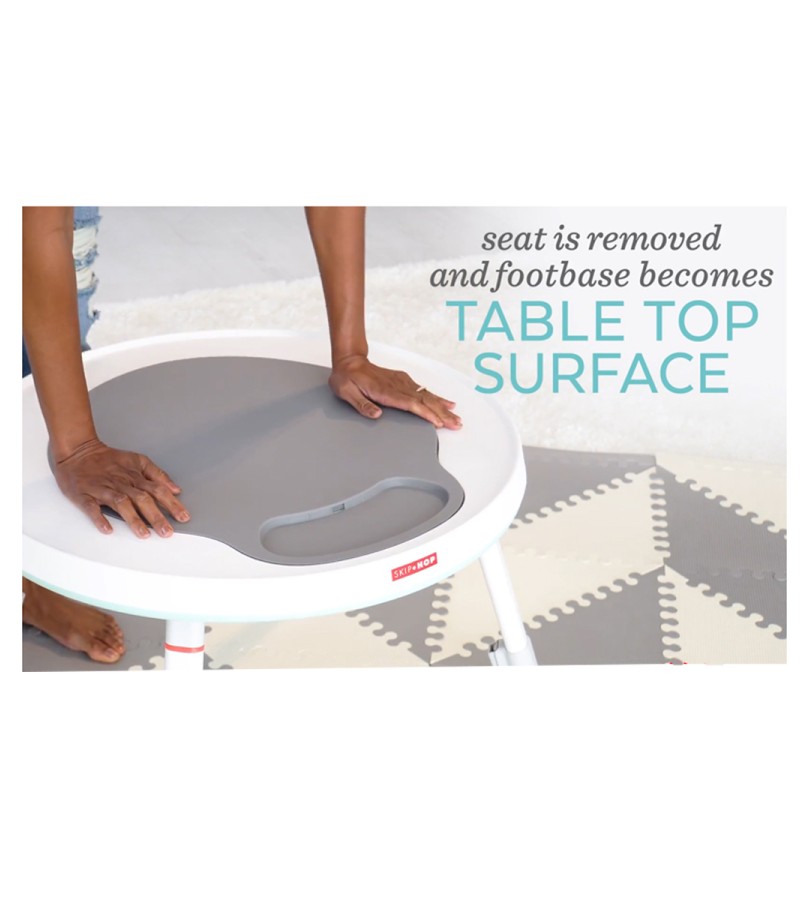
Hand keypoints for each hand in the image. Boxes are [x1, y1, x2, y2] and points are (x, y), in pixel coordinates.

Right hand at [52, 438, 189, 537]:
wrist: (78, 451)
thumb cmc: (108, 459)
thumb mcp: (136, 460)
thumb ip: (157, 474)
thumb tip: (175, 489)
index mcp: (135, 476)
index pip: (158, 490)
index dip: (172, 504)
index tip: (183, 517)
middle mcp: (122, 483)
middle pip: (143, 499)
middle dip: (156, 516)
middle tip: (167, 532)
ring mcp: (103, 489)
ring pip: (121, 504)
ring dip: (133, 519)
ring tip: (144, 534)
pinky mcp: (85, 495)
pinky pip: (92, 508)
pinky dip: (99, 518)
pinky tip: (108, 529)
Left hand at [329, 355, 461, 428]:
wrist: (349, 361)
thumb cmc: (347, 378)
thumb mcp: (346, 392)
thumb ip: (361, 405)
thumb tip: (376, 415)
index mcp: (384, 391)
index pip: (410, 404)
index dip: (426, 413)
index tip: (438, 422)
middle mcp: (397, 385)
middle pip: (424, 401)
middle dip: (441, 413)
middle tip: (456, 424)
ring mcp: (402, 382)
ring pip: (426, 396)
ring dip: (442, 407)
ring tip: (455, 417)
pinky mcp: (404, 380)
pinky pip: (423, 391)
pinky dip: (436, 398)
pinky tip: (445, 403)